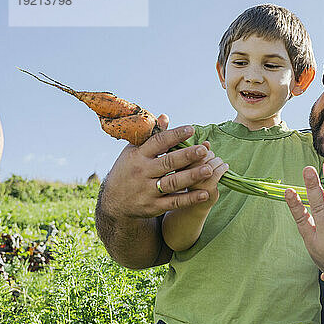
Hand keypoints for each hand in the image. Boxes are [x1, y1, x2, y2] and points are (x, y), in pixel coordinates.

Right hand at [100, 114, 225, 221]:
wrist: (114, 202)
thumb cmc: (128, 170)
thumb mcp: (133, 151)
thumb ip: (151, 136)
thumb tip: (166, 117)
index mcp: (138, 156)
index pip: (158, 143)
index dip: (175, 135)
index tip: (191, 129)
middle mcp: (142, 173)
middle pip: (167, 163)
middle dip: (187, 156)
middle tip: (204, 150)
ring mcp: (147, 191)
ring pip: (172, 183)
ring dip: (192, 176)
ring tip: (209, 169)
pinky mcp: (154, 207)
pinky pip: (174, 202)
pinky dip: (190, 199)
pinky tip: (205, 193)